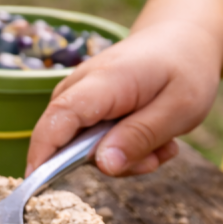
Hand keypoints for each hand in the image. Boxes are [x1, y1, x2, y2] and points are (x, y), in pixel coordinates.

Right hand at [26, 21, 222, 177]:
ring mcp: (77, 98)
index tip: (38, 183)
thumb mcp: (180, 108)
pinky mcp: (82, 109)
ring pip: (79, 147)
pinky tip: (151, 139)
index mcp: (104, 81)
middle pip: (64, 140)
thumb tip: (104, 166)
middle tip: (153, 160)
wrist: (181, 40)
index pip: (60, 117)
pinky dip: (120, 149)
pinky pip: (89, 143)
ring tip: (160, 145)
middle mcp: (79, 87)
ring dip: (121, 157)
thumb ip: (141, 137)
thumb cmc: (184, 69)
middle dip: (105, 163)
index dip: (44, 153)